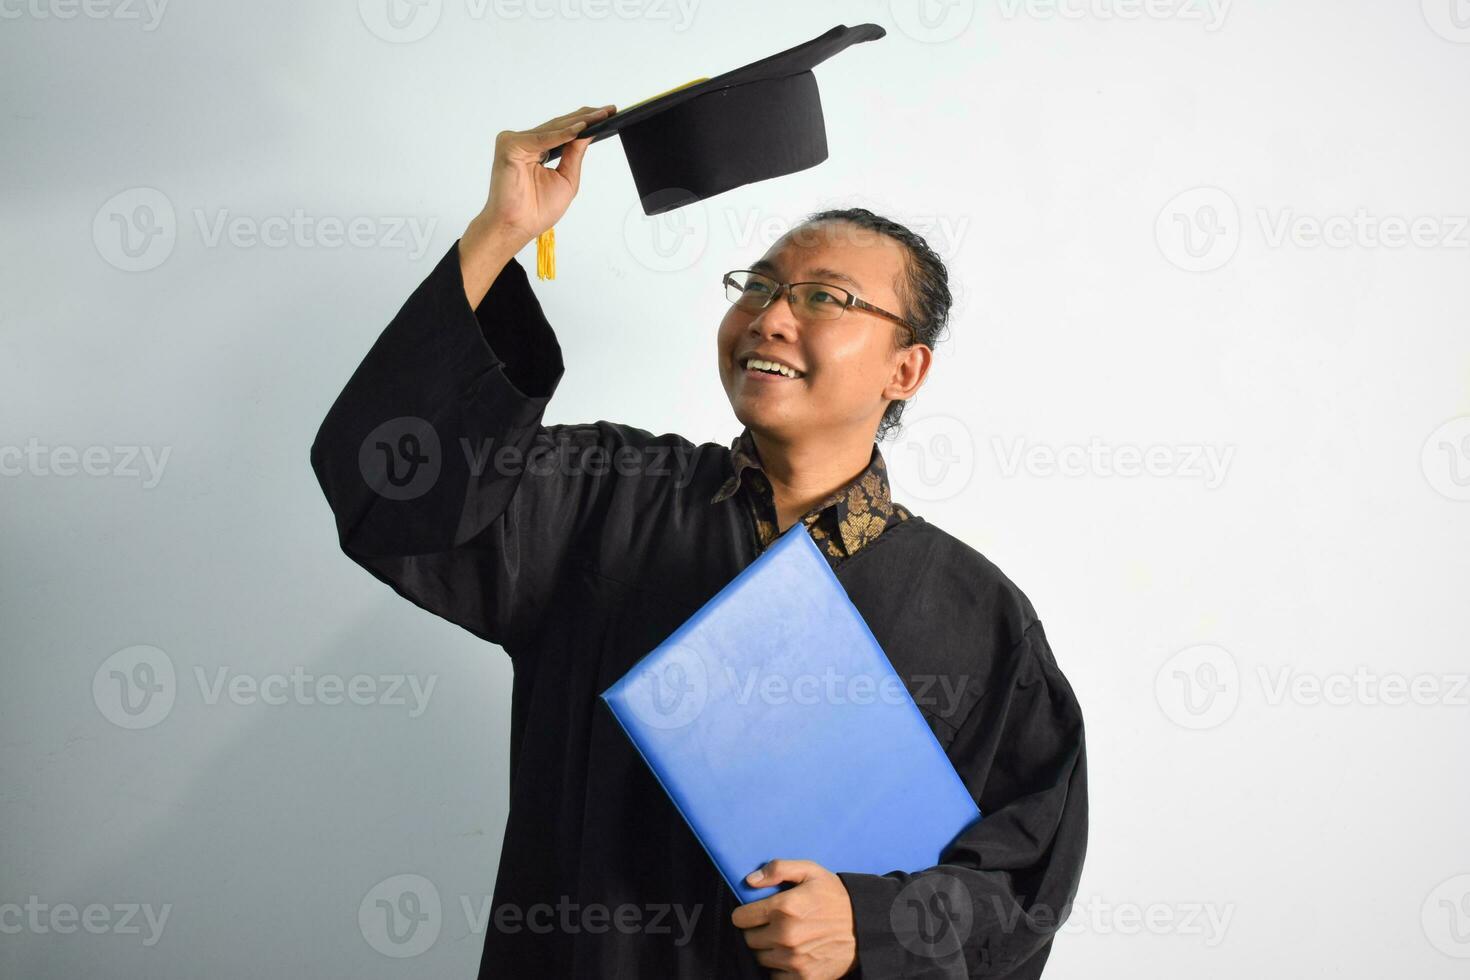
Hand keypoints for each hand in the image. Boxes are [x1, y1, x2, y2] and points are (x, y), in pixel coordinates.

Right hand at [459, 104, 614, 304]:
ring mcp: (517, 142)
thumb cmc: (536, 209)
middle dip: (586, 117)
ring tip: (600, 116)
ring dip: (578, 122)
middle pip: (560, 125)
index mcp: (539, 150)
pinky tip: (579, 129)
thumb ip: (575, 154)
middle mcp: (527, 143)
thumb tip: (588, 132)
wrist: (517, 226)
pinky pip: (541, 138)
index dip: (587, 122)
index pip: (565, 131)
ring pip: (553, 128)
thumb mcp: (567, 179)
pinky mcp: (509, 145)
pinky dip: (561, 134)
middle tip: (609, 109)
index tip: (609, 114)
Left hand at [731, 859, 857, 978]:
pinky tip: (792, 955)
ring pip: (761, 958)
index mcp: (784, 908)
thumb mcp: (810, 871)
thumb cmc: (835, 896)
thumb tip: (750, 881)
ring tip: (785, 939)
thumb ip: (778, 869)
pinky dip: (780, 968)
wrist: (865, 926)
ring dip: (768, 950)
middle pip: (749, 939)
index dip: (746, 914)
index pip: (740, 918)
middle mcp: (786, 935)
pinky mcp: (803, 977)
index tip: (755, 913)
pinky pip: (775, 976)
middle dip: (757, 931)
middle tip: (773, 925)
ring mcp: (794, 959)